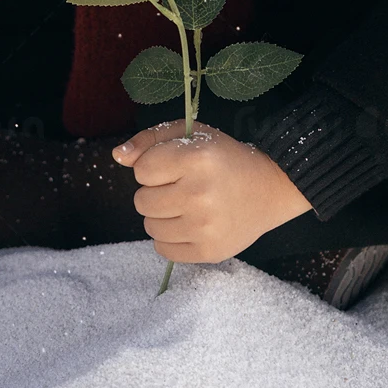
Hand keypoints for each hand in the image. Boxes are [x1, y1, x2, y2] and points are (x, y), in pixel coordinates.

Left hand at [112, 121, 313, 264]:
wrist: (269, 189)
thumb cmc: (225, 158)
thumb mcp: (192, 135)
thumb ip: (150, 140)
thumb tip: (117, 155)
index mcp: (196, 158)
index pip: (142, 170)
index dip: (153, 166)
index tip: (173, 166)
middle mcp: (199, 193)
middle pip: (142, 201)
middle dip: (156, 192)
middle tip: (181, 186)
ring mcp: (204, 227)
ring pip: (149, 226)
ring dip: (161, 215)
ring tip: (186, 205)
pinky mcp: (209, 252)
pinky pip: (162, 250)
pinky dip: (170, 237)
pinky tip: (189, 224)